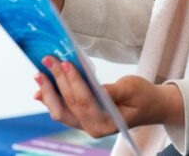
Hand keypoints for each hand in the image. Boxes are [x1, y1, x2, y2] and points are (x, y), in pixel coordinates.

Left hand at [34, 56, 183, 137]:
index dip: (74, 82)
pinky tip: (40, 89)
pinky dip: (51, 99)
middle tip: (49, 60)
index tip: (66, 62)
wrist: (149, 107)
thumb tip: (99, 90)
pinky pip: (62, 111)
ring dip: (48, 92)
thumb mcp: (133, 89)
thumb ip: (115, 91)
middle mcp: (92, 128)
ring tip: (39, 74)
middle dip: (57, 80)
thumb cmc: (143, 96)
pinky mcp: (81, 119)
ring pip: (60, 111)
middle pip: (69, 104)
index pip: (84, 102)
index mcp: (107, 123)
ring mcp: (85, 125)